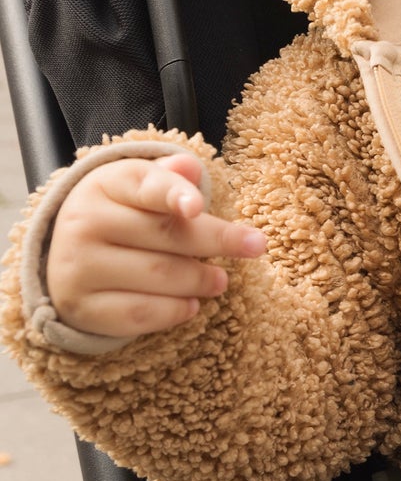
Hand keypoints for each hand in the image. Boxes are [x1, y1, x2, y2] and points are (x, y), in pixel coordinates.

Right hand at [47, 153, 266, 338]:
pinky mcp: (82, 306)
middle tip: (253, 247)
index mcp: (104, 184)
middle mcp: (84, 222)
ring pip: (158, 276)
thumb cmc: (123, 217)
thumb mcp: (140, 189)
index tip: (196, 206)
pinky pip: (140, 313)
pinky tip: (191, 305)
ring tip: (219, 281)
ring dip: (199, 280)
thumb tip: (190, 167)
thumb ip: (169, 179)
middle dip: (217, 241)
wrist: (68, 258)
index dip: (173, 194)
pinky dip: (174, 311)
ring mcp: (78, 266)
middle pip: (165, 235)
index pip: (146, 186)